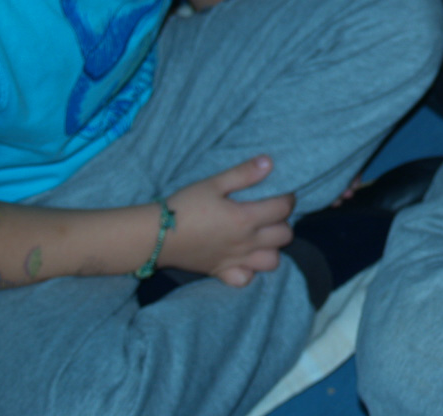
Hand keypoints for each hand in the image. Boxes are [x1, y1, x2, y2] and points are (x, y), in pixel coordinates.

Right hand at [161, 155, 295, 286]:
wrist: (155, 235)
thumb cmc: (184, 205)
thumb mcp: (213, 183)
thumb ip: (243, 174)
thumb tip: (269, 162)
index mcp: (246, 219)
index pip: (283, 209)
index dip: (287, 198)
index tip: (279, 192)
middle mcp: (246, 243)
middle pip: (285, 236)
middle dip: (282, 222)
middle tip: (268, 212)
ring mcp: (235, 261)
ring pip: (272, 261)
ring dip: (271, 248)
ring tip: (259, 235)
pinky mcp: (221, 273)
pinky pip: (247, 279)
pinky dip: (250, 270)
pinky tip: (243, 257)